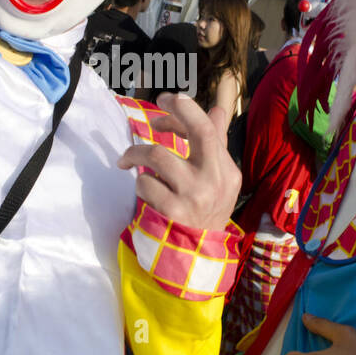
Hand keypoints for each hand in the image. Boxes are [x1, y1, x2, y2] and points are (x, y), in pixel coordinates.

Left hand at [116, 92, 240, 231]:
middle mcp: (214, 179)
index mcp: (226, 169)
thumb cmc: (207, 210)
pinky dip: (139, 182)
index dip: (186, 109)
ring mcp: (194, 195)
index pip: (210, 128)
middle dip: (172, 115)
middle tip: (150, 118)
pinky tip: (142, 188)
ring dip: (137, 153)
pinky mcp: (171, 211)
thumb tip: (216, 108)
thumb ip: (216, 143)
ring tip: (128, 159)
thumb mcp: (219, 179)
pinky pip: (145, 183)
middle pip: (199, 132)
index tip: (168, 100)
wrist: (199, 254)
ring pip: (159, 155)